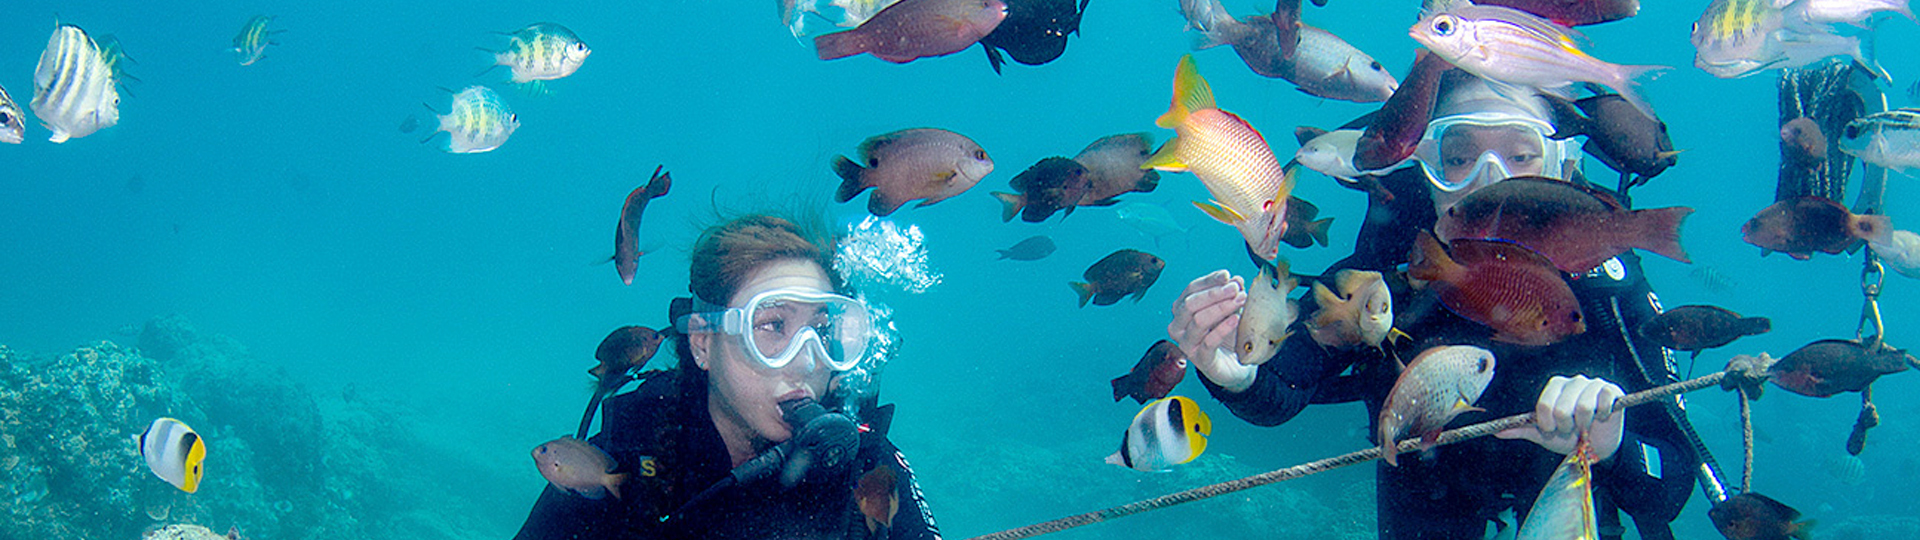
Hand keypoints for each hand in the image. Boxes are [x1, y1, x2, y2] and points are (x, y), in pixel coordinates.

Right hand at [1168, 270, 1255, 391]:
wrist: (1237, 363)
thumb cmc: (1228, 333)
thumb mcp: (1229, 308)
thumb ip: (1230, 293)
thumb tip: (1236, 279)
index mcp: (1181, 311)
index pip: (1190, 290)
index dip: (1209, 281)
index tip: (1227, 275)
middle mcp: (1178, 327)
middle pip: (1190, 304)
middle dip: (1214, 294)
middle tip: (1235, 288)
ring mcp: (1187, 345)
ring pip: (1199, 321)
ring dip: (1221, 308)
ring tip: (1240, 300)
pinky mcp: (1201, 360)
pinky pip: (1209, 342)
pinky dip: (1223, 328)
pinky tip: (1236, 319)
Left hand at [1495, 375, 1624, 460]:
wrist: (1598, 446)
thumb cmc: (1570, 436)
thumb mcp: (1544, 434)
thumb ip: (1522, 429)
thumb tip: (1497, 431)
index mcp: (1555, 386)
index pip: (1544, 404)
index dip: (1546, 423)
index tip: (1552, 431)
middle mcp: (1574, 381)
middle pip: (1562, 407)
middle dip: (1565, 426)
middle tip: (1571, 430)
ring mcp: (1594, 384)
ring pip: (1583, 406)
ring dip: (1583, 424)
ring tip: (1585, 427)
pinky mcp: (1612, 391)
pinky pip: (1604, 401)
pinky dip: (1601, 416)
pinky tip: (1601, 418)